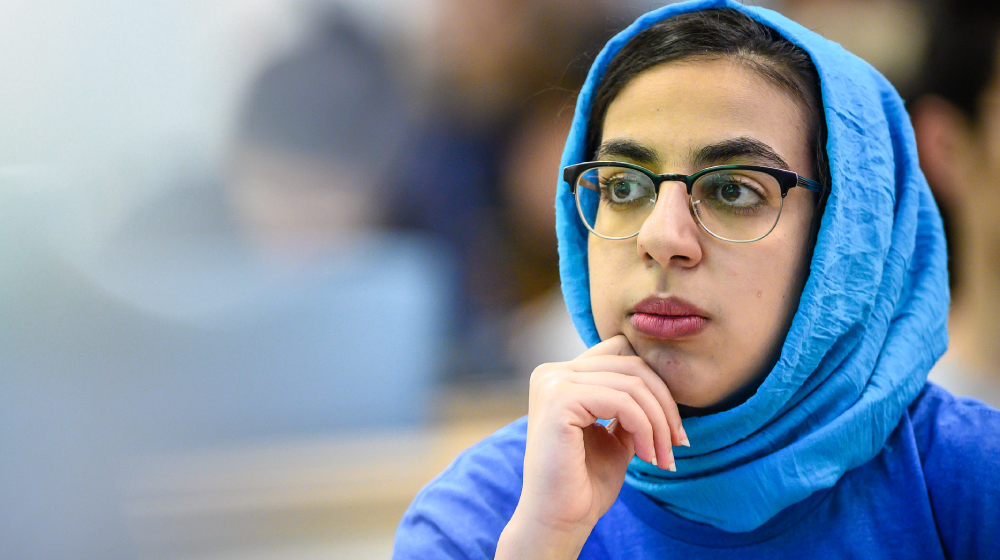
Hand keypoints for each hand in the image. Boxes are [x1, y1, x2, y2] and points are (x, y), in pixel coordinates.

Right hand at [496, 335, 686, 558]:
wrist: (558, 520)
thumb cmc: (584, 483)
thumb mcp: (615, 434)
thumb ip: (630, 405)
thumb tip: (662, 385)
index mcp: (561, 376)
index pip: (622, 355)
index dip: (655, 386)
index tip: (672, 428)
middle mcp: (552, 372)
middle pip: (632, 366)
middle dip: (665, 406)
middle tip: (678, 444)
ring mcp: (553, 383)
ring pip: (632, 384)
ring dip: (659, 424)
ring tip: (663, 457)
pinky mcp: (559, 399)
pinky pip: (622, 402)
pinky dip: (645, 429)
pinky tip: (645, 456)